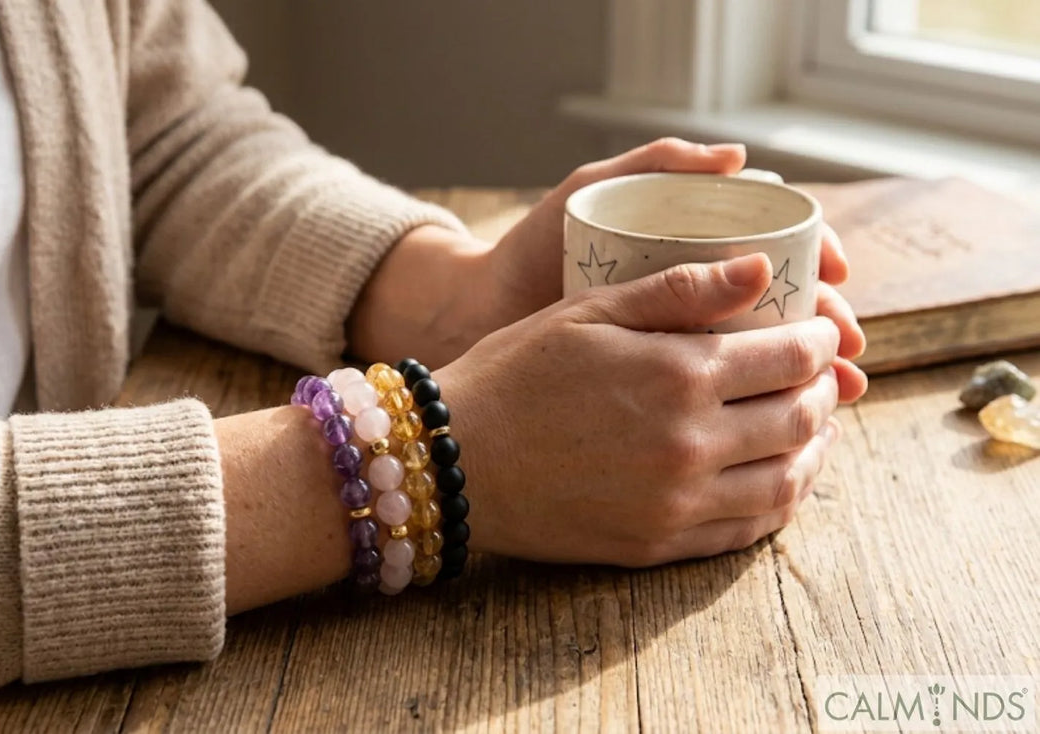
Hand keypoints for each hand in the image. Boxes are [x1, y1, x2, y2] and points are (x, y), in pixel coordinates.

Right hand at [438, 254, 843, 565]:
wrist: (455, 459)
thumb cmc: (515, 373)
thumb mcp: (590, 311)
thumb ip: (680, 289)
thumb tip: (762, 268)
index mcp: (680, 374)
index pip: (792, 356)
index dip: (819, 338)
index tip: (819, 329)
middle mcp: (692, 444)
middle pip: (801, 416)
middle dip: (825, 388)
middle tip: (821, 373)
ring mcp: (678, 502)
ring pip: (788, 479)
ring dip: (816, 448)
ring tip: (815, 426)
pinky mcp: (660, 543)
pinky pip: (749, 529)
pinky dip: (781, 501)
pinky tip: (780, 479)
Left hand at [482, 138, 866, 400]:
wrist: (478, 312)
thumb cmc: (533, 249)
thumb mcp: (590, 192)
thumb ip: (657, 162)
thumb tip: (740, 157)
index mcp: (692, 255)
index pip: (775, 258)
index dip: (816, 265)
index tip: (836, 274)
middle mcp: (695, 305)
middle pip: (782, 318)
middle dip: (823, 332)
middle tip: (849, 349)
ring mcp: (678, 353)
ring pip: (763, 371)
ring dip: (806, 384)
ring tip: (836, 396)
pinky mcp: (659, 397)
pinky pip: (724, 414)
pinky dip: (760, 425)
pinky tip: (786, 437)